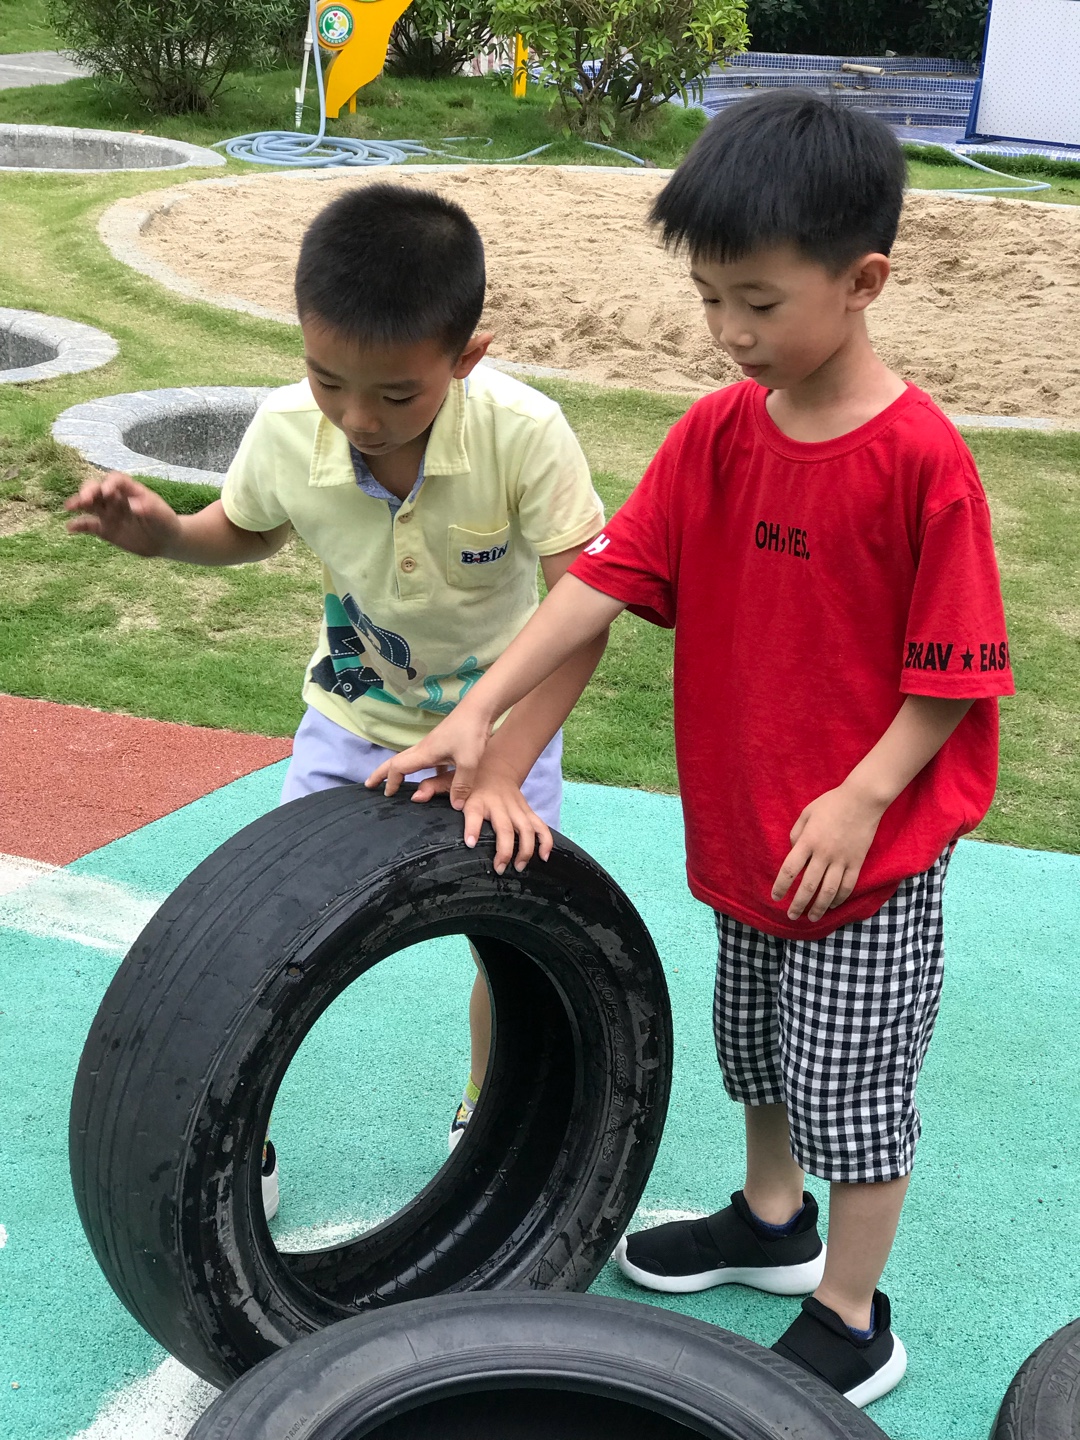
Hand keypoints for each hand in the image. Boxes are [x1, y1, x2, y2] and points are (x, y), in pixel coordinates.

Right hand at [65, 472, 180, 556]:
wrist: (165, 542)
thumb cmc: (165, 523)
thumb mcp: (163, 516)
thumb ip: (150, 509)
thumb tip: (135, 506)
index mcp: (131, 491)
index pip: (117, 480)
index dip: (110, 483)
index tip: (107, 492)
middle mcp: (116, 499)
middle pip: (98, 489)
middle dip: (89, 491)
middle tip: (85, 500)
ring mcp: (109, 513)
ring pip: (90, 504)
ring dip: (79, 503)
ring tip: (69, 507)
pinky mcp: (105, 529)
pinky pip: (89, 525)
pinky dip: (79, 525)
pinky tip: (70, 527)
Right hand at [366, 704, 492, 809]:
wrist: (480, 708)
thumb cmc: (471, 732)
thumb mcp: (469, 762)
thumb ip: (461, 785)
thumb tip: (456, 806)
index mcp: (424, 753)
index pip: (398, 768)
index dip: (390, 782)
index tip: (386, 795)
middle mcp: (424, 748)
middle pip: (396, 761)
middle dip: (381, 773)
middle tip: (369, 785)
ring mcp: (433, 745)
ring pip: (410, 760)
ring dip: (399, 771)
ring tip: (395, 782)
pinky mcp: (443, 743)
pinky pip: (427, 760)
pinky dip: (422, 769)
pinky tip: (434, 777)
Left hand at [423, 757, 552, 873]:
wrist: (497, 763)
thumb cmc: (470, 777)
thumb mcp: (449, 778)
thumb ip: (433, 788)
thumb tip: (415, 797)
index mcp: (477, 799)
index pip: (474, 813)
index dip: (473, 827)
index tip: (471, 843)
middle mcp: (498, 804)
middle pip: (505, 828)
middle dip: (504, 849)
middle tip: (500, 868)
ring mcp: (515, 808)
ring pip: (526, 830)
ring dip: (525, 850)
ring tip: (519, 867)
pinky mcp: (527, 811)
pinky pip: (540, 827)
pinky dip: (546, 841)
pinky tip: (545, 857)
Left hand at [771, 782, 885, 922]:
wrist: (862, 799)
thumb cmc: (831, 803)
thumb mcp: (806, 813)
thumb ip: (796, 834)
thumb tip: (793, 851)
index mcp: (808, 841)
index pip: (790, 870)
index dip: (781, 886)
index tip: (775, 898)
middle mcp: (823, 853)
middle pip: (808, 886)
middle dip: (798, 904)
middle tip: (791, 916)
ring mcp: (842, 859)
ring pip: (828, 891)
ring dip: (819, 907)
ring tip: (812, 917)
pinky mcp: (857, 861)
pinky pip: (847, 885)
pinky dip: (839, 898)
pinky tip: (832, 905)